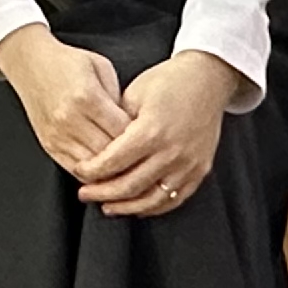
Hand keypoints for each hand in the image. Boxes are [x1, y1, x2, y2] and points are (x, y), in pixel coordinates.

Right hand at [0, 25, 129, 180]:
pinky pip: (74, 169)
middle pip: (109, 154)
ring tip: (126, 169)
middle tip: (143, 159)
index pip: (122, 132)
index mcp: (87, 97)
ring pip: (92, 167)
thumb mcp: (100, 67)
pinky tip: (104, 170)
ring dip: (110, 171)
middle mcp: (70, 119)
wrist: (30, 63)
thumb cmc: (66, 62)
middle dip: (128, 159)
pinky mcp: (48, 144)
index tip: (149, 140)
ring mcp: (57, 135)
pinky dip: (92, 174)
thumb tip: (132, 124)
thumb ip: (118, 96)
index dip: (140, 139)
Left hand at [71, 50, 243, 216]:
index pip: (114, 161)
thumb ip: (116, 123)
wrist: (207, 79)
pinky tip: (137, 207)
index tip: (79, 171)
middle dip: (103, 193)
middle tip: (85, 194)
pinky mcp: (200, 170)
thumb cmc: (168, 82)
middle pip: (131, 185)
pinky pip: (174, 199)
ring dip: (126, 207)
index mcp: (152, 130)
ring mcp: (188, 164)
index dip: (92, 170)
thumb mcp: (134, 93)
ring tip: (107, 206)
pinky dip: (153, 207)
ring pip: (152, 199)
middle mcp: (172, 152)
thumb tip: (97, 148)